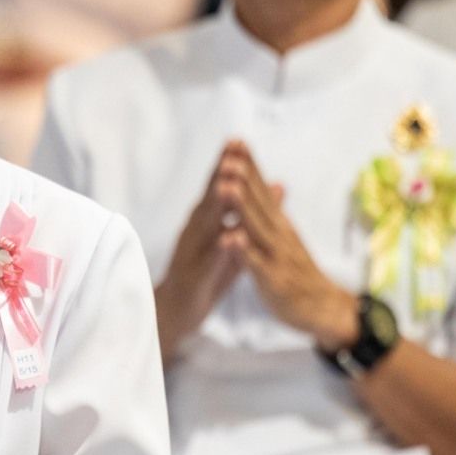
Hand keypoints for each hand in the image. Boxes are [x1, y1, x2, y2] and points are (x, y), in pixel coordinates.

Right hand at [153, 144, 245, 347]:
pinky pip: (208, 263)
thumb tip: (278, 185)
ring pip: (206, 228)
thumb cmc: (206, 275)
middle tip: (232, 150)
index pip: (218, 188)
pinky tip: (229, 238)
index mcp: (205, 223)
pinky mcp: (194, 278)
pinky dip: (219, 250)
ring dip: (216, 207)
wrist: (177, 313)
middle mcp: (195, 233)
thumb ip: (252, 214)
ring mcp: (192, 255)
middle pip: (210, 200)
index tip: (239, 141)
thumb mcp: (233, 241)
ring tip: (227, 186)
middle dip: (220, 175)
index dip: (228, 166)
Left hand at [218, 144, 356, 351]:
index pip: (263, 190)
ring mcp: (277, 257)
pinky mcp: (274, 281)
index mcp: (279, 224)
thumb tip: (273, 183)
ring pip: (257, 229)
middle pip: (260, 203)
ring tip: (227, 185)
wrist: (325, 309)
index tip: (236, 141)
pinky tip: (230, 238)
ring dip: (242, 207)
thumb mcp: (286, 237)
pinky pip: (257, 265)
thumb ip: (276, 212)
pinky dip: (244, 251)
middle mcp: (280, 235)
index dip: (250, 167)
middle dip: (245, 178)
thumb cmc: (299, 272)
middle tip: (231, 154)